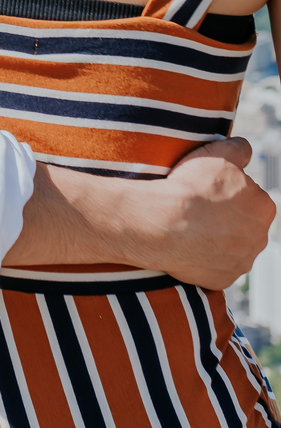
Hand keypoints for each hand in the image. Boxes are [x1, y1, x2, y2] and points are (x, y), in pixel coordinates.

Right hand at [129, 137, 275, 288]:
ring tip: (190, 227)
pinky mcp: (223, 278)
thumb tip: (243, 149)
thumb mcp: (217, 154)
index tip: (208, 189)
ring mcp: (241, 261)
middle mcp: (259, 237)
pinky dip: (204, 257)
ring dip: (216, 238)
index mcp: (263, 207)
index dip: (227, 190)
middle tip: (199, 207)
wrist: (163, 224)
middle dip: (226, 217)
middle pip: (243, 223)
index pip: (250, 196)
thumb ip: (238, 149)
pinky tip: (188, 245)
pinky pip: (216, 266)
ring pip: (231, 246)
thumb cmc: (191, 188)